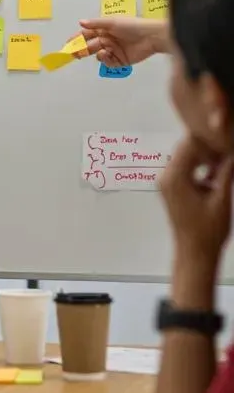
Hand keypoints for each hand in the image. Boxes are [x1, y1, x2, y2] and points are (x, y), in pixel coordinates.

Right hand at [77, 17, 167, 66]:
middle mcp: (106, 40)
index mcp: (103, 30)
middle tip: (74, 54)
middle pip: (89, 47)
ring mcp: (113, 51)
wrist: (151, 37)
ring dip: (97, 54)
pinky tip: (108, 55)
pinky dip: (106, 60)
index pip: (86, 35)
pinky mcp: (120, 61)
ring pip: (98, 56)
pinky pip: (108, 63)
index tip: (67, 45)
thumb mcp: (112, 22)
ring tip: (102, 52)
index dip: (76, 40)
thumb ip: (95, 24)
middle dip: (81, 50)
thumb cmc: (131, 26)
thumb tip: (80, 22)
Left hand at [160, 135, 233, 264]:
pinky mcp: (171, 188)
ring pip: (185, 157)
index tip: (225, 143)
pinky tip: (216, 174)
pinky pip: (184, 168)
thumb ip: (226, 174)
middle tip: (227, 151)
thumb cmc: (207, 231)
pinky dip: (200, 167)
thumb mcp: (222, 200)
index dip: (209, 141)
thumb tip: (232, 154)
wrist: (194, 251)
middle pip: (185, 149)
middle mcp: (166, 177)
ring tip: (224, 162)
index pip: (189, 145)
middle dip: (207, 147)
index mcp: (175, 177)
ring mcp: (167, 182)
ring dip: (205, 157)